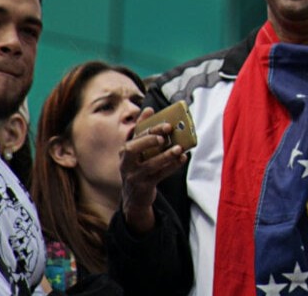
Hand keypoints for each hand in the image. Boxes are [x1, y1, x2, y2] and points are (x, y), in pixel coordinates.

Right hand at [120, 107, 188, 234]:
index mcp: (124, 151)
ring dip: (166, 155)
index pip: (134, 136)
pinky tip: (183, 159)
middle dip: (149, 140)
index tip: (165, 124)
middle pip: (132, 148)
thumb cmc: (140, 168)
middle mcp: (125, 162)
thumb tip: (149, 109)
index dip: (148, 128)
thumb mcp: (138, 151)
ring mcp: (133, 175)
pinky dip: (172, 166)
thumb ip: (143, 131)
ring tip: (179, 148)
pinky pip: (159, 175)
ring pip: (149, 164)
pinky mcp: (143, 186)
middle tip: (166, 134)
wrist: (135, 198)